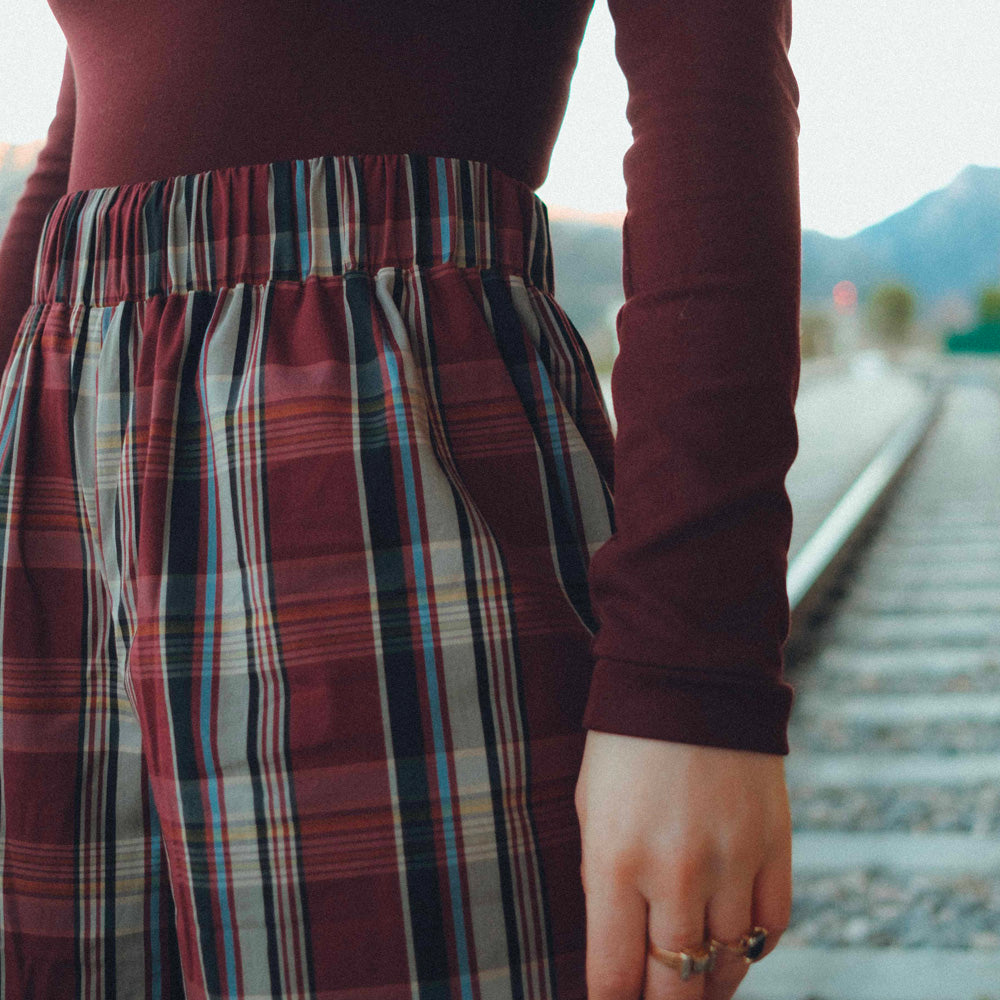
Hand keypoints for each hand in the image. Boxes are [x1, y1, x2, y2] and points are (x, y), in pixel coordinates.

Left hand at [574, 730, 791, 998]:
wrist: (689, 677)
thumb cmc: (623, 745)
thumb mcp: (590, 809)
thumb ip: (601, 880)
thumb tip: (620, 947)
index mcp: (615, 862)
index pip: (614, 977)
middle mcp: (675, 874)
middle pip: (676, 986)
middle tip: (656, 999)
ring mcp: (732, 862)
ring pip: (729, 965)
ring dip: (710, 984)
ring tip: (696, 983)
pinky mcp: (774, 845)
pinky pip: (772, 926)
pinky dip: (754, 948)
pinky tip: (735, 946)